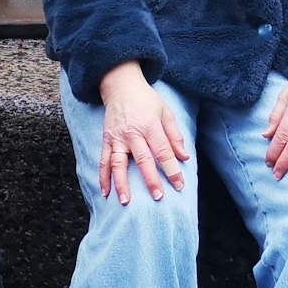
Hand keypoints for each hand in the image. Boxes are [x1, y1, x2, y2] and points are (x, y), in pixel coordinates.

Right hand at [96, 62, 189, 205]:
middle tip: (158, 197)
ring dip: (121, 184)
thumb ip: (175, 136)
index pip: (163, 151)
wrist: (121, 86)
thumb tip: (184, 157)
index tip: (179, 185)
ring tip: (125, 201)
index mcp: (150, 126)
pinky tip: (105, 193)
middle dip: (151, 180)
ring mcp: (117, 138)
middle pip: (142, 160)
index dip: (172, 169)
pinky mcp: (106, 140)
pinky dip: (103, 177)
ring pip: (118, 164)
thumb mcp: (165, 113)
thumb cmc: (146, 101)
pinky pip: (103, 161)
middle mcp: (132, 133)